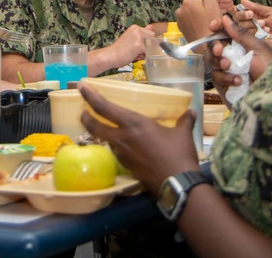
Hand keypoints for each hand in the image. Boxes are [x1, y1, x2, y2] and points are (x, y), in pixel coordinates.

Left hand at [79, 84, 198, 193]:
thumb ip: (184, 121)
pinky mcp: (126, 166)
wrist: (176, 184)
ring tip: (108, 127)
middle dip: (85, 117)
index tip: (81, 87)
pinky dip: (117, 145)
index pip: (104, 107)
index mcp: (134, 123)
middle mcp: (123, 137)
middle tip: (83, 111)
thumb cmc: (179, 154)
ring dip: (102, 132)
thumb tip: (190, 112)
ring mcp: (122, 153)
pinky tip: (126, 145)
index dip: (90, 96)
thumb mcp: (183, 134)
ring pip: (105, 139)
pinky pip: (117, 151)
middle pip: (94, 126)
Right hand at [106, 24, 154, 67]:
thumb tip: (152, 27)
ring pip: (151, 46)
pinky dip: (142, 56)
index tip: (138, 46)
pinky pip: (148, 52)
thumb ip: (142, 33)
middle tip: (136, 51)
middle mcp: (137, 30)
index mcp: (135, 27)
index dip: (147, 42)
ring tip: (134, 54)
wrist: (110, 56)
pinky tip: (133, 56)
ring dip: (145, 52)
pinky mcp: (139, 45)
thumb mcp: (132, 38)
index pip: (150, 34)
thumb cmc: (119, 49)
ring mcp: (138, 37)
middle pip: (152, 39)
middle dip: (147, 46)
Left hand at [176, 0, 226, 40]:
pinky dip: (204, 18)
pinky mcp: (184, 29)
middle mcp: (181, 9)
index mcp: (188, 1)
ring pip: (199, 11)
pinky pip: (195, 19)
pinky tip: (215, 20)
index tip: (231, 0)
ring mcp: (181, 20)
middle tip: (230, 6)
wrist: (206, 47)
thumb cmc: (211, 24)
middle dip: (216, 4)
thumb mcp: (212, 5)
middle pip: (201, 3)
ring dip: (211, 10)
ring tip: (224, 13)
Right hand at [208, 16, 271, 98]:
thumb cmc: (271, 68)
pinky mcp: (224, 83)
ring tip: (230, 67)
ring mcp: (227, 69)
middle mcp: (233, 55)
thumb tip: (225, 18)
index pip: (224, 32)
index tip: (213, 26)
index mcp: (242, 44)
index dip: (216, 28)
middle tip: (219, 51)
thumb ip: (241, 34)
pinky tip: (238, 81)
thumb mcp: (259, 49)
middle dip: (214, 46)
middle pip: (213, 45)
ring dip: (218, 62)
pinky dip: (225, 77)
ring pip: (210, 60)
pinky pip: (215, 76)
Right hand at [236, 0, 271, 38]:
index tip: (249, 12)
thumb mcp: (270, 12)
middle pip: (237, 20)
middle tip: (254, 17)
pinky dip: (256, 32)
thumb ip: (255, 7)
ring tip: (265, 25)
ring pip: (241, 27)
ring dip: (253, 24)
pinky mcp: (252, 42)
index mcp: (253, 16)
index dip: (241, 12)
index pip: (240, 12)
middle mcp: (250, 24)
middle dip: (246, 17)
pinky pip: (247, 36)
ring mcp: (251, 34)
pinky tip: (266, 31)